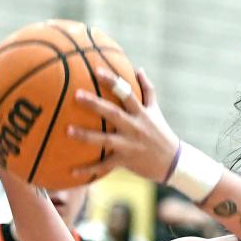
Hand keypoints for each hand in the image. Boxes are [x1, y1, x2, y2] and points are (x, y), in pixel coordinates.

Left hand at [69, 68, 179, 182]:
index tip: (96, 71)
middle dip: (95, 104)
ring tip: (67, 130)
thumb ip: (147, 90)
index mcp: (141, 114)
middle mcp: (135, 128)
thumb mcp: (156, 111)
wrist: (173, 163)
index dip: (113, 81)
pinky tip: (72, 171)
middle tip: (76, 95)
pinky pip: (105, 166)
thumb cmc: (162, 133)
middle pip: (113, 114)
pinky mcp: (126, 161)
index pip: (127, 94)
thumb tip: (139, 69)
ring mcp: (130, 145)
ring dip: (87, 136)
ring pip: (106, 140)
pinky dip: (89, 169)